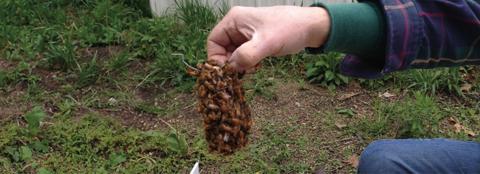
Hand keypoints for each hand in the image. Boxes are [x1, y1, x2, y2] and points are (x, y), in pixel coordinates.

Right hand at [207, 6, 329, 70]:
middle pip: (222, 49)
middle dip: (229, 63)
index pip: (214, 41)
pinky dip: (246, 64)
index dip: (216, 58)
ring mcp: (245, 34)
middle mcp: (237, 25)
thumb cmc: (289, 29)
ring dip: (238, 65)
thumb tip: (231, 69)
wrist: (310, 27)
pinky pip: (243, 55)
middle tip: (239, 75)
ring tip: (250, 71)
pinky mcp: (254, 42)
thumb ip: (246, 55)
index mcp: (234, 20)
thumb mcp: (266, 43)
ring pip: (232, 54)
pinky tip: (256, 67)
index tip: (226, 72)